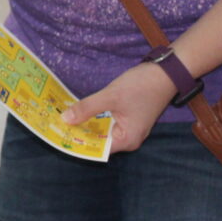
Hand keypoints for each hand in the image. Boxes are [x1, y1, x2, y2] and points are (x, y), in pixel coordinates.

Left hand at [59, 61, 176, 153]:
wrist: (166, 73)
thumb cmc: (141, 87)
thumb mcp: (111, 96)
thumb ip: (87, 108)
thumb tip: (65, 119)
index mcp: (126, 140)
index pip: (97, 148)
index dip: (78, 142)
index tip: (59, 136)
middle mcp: (128, 139)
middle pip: (99, 140)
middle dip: (79, 131)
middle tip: (55, 125)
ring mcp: (129, 128)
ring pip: (102, 130)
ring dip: (86, 123)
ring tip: (63, 118)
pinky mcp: (128, 118)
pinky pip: (107, 121)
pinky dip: (95, 116)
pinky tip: (80, 110)